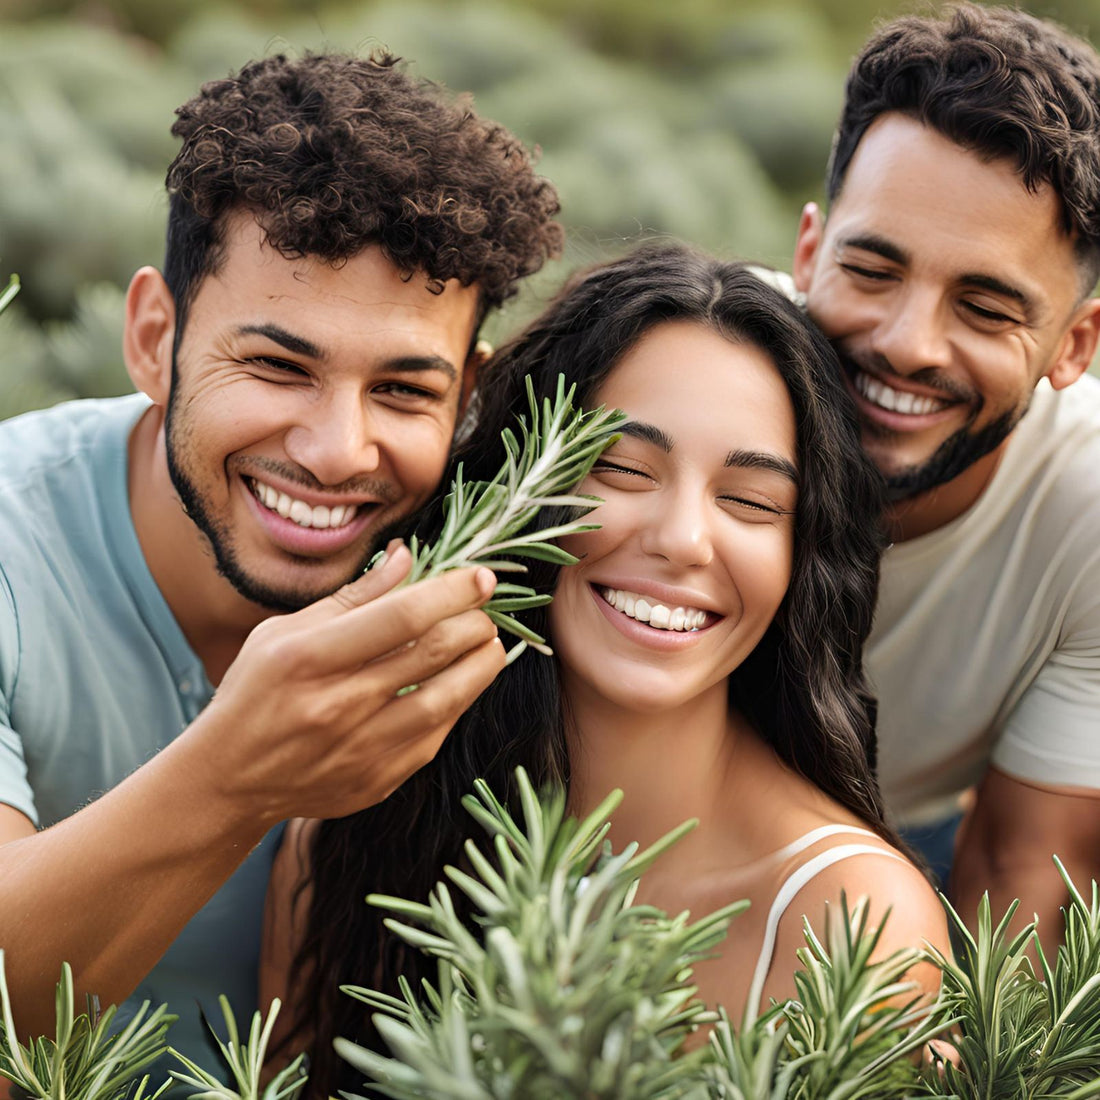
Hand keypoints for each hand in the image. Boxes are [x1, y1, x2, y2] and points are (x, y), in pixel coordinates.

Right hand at [184, 542, 505, 825]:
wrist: (228, 780)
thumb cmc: (255, 693)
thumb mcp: (283, 631)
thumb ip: (352, 597)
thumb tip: (406, 557)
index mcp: (310, 657)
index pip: (401, 616)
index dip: (451, 592)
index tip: (481, 577)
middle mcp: (337, 704)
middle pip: (431, 653)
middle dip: (474, 622)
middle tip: (487, 608)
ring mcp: (360, 749)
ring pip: (446, 700)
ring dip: (481, 666)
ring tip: (491, 643)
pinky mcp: (377, 781)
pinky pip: (434, 737)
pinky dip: (458, 705)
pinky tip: (464, 684)